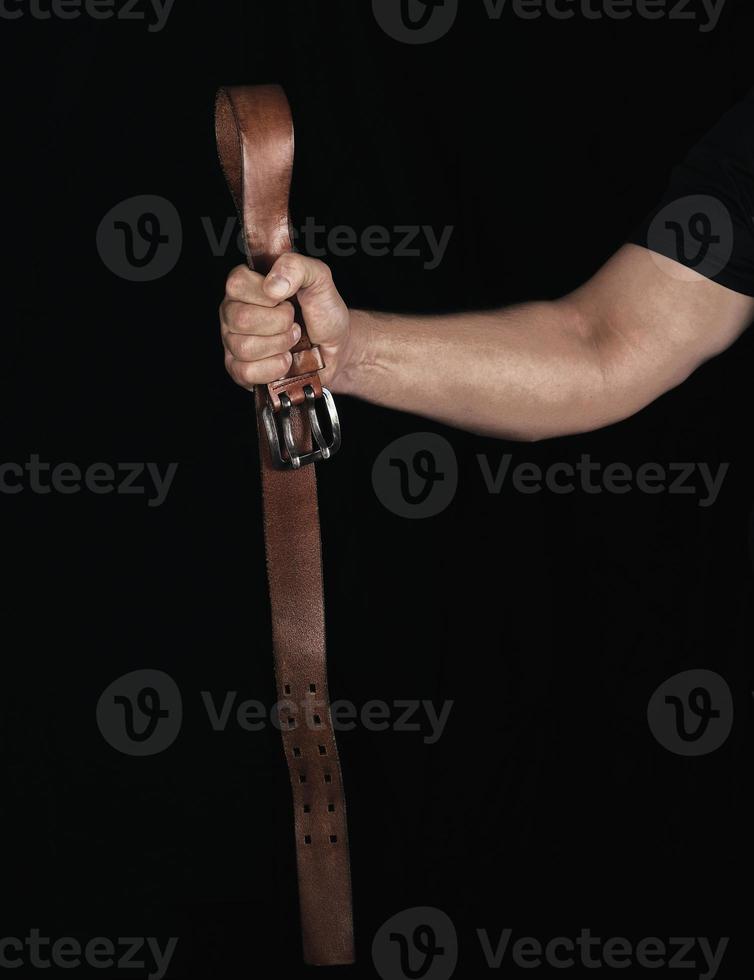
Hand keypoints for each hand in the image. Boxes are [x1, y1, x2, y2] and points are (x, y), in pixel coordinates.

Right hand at [220, 254, 356, 392]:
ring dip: (280, 345)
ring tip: (293, 340)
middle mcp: (233, 312)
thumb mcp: (319, 279)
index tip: (287, 299)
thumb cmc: (322, 312)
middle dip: (279, 323)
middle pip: (241, 319)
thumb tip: (273, 285)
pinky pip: (246, 372)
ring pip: (244, 347)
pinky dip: (275, 368)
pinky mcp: (240, 370)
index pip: (236, 284)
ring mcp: (233, 342)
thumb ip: (297, 267)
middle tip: (294, 322)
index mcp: (245, 285)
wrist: (335, 348)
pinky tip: (286, 360)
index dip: (267, 296)